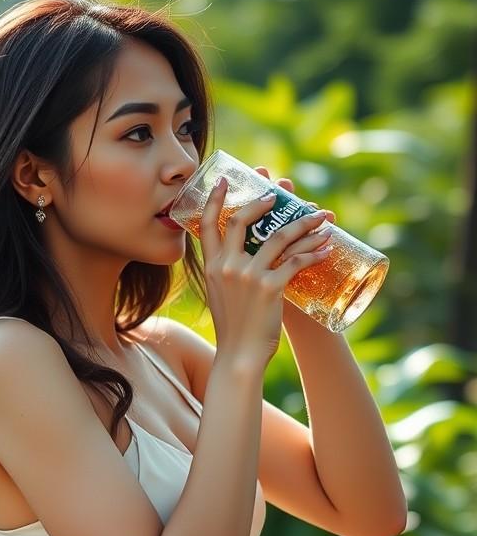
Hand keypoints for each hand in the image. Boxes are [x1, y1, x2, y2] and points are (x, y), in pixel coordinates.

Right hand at [199, 174, 334, 370]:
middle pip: (243, 220)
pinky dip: (314, 253)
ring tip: (321, 218)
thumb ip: (227, 271)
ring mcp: (248, 276)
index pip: (208, 224)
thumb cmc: (233, 326)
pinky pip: (296, 262)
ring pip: (279, 237)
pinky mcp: (270, 288)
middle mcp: (227, 267)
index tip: (227, 180)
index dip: (216, 198)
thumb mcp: (219, 293)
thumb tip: (243, 253)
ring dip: (304, 225)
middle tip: (280, 196)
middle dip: (265, 202)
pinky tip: (326, 249)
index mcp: (212, 266)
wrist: (239, 355)